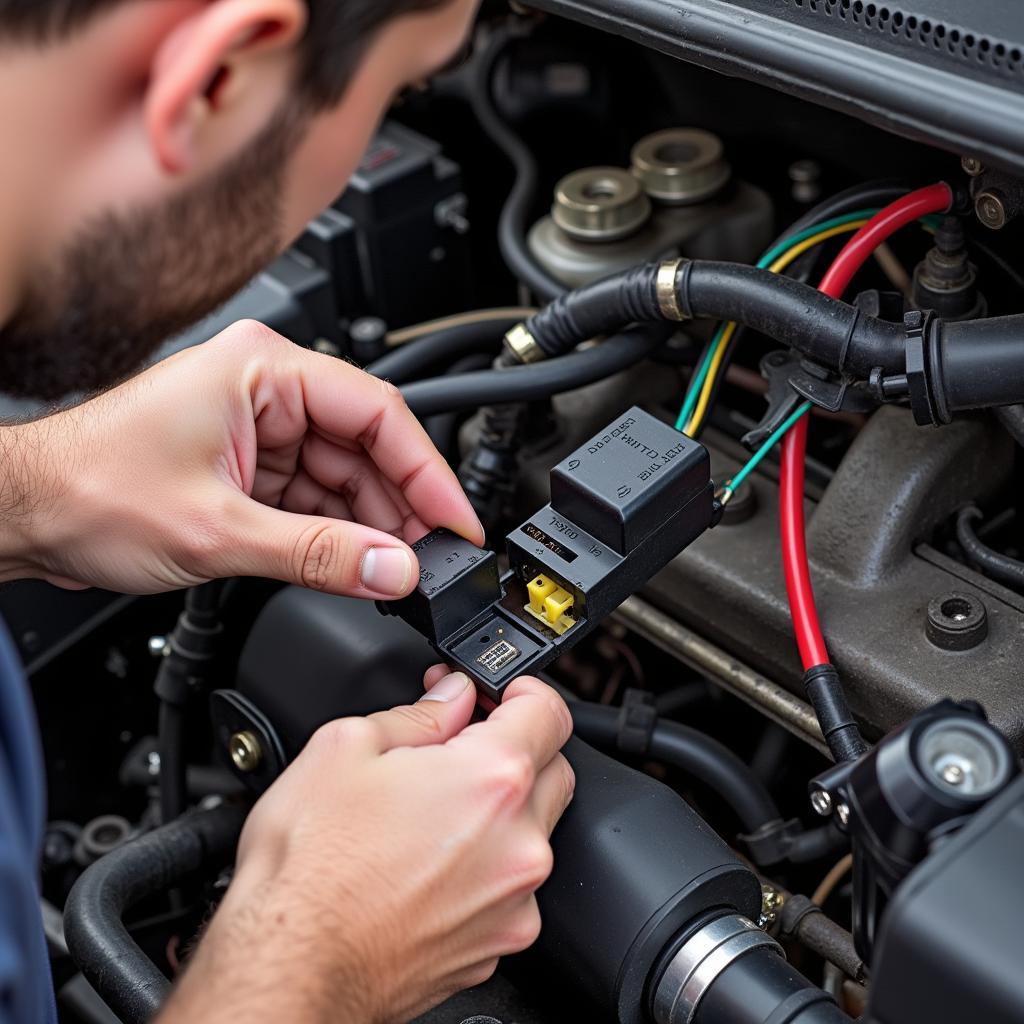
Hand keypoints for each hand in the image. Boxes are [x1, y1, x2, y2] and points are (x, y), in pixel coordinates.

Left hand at [5, 320, 482, 594]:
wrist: (23, 515)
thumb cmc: (87, 487)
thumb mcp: (218, 529)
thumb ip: (318, 553)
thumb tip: (392, 567)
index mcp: (263, 371)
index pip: (377, 412)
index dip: (426, 471)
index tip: (455, 518)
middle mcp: (266, 390)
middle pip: (367, 445)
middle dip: (400, 505)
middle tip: (431, 556)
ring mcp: (258, 428)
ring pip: (344, 475)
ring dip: (371, 524)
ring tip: (397, 568)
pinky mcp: (249, 466)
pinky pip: (314, 496)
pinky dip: (337, 532)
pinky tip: (358, 561)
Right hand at [159, 672, 574, 1023]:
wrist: (290, 966)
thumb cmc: (309, 868)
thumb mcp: (345, 748)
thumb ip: (418, 714)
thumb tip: (450, 698)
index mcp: (493, 780)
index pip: (548, 710)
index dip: (520, 689)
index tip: (496, 694)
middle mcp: (520, 843)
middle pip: (553, 770)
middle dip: (516, 750)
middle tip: (460, 749)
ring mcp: (513, 901)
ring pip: (533, 834)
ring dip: (501, 814)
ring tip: (430, 815)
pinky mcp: (497, 945)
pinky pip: (509, 889)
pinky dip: (484, 870)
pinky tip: (427, 867)